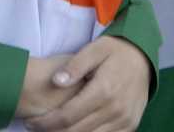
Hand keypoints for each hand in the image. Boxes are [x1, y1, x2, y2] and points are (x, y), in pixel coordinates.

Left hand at [24, 36, 150, 131]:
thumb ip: (75, 66)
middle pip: (78, 131)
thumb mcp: (93, 49)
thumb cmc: (113, 51)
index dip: (47, 122)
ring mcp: (125, 121)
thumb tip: (56, 81)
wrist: (142, 58)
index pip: (69, 115)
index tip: (31, 123)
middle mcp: (116, 110)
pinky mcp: (130, 126)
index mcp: (103, 91)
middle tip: (35, 128)